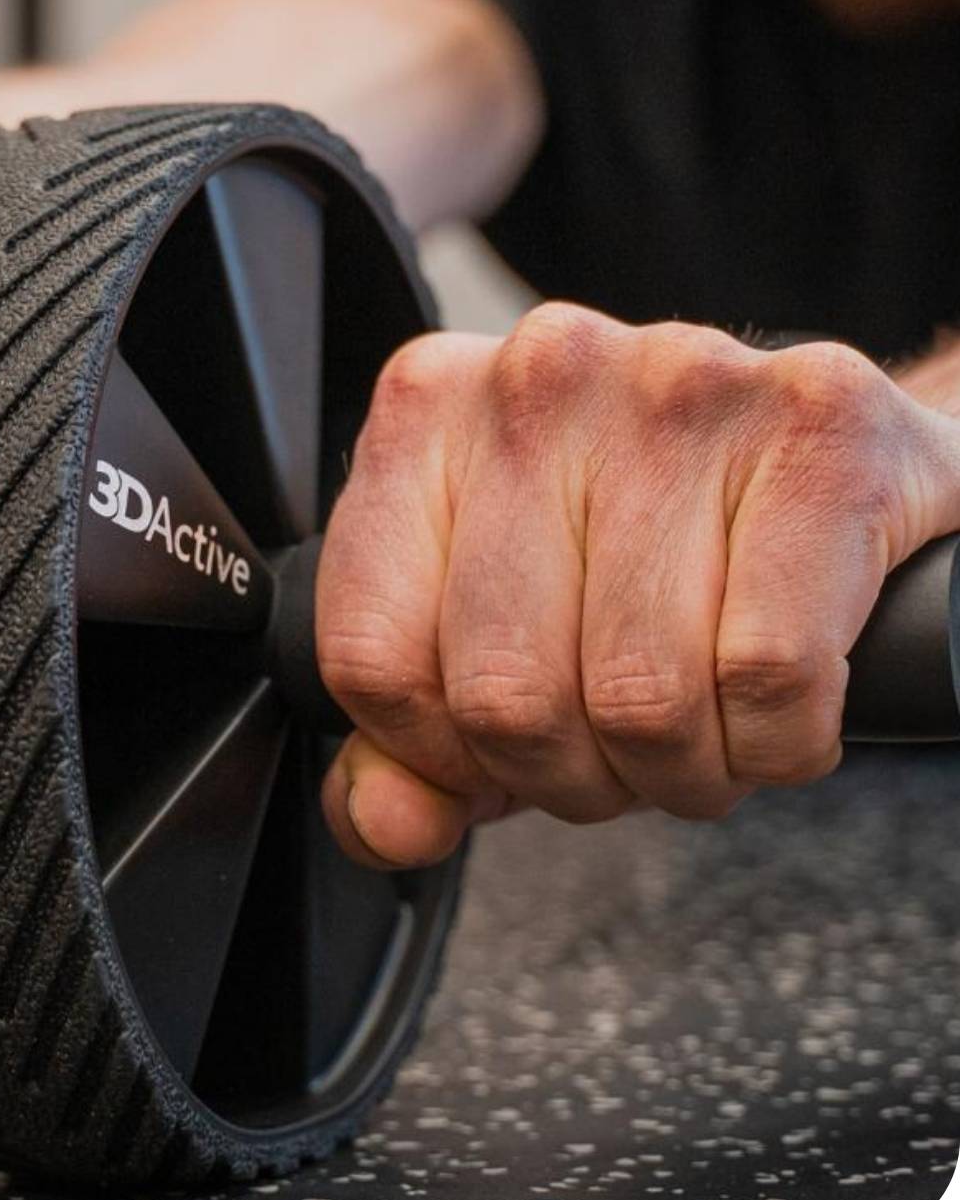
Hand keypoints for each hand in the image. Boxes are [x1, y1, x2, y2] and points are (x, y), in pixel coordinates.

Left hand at [317, 304, 959, 867]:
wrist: (826, 451)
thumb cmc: (646, 536)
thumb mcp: (496, 628)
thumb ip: (412, 736)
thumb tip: (391, 822)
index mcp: (426, 417)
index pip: (372, 657)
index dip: (445, 755)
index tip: (504, 753)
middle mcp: (535, 377)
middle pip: (506, 695)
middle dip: (579, 776)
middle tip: (625, 750)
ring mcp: (675, 381)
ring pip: (640, 697)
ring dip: (683, 769)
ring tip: (705, 726)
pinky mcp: (818, 418)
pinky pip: (767, 671)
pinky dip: (778, 740)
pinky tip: (779, 700)